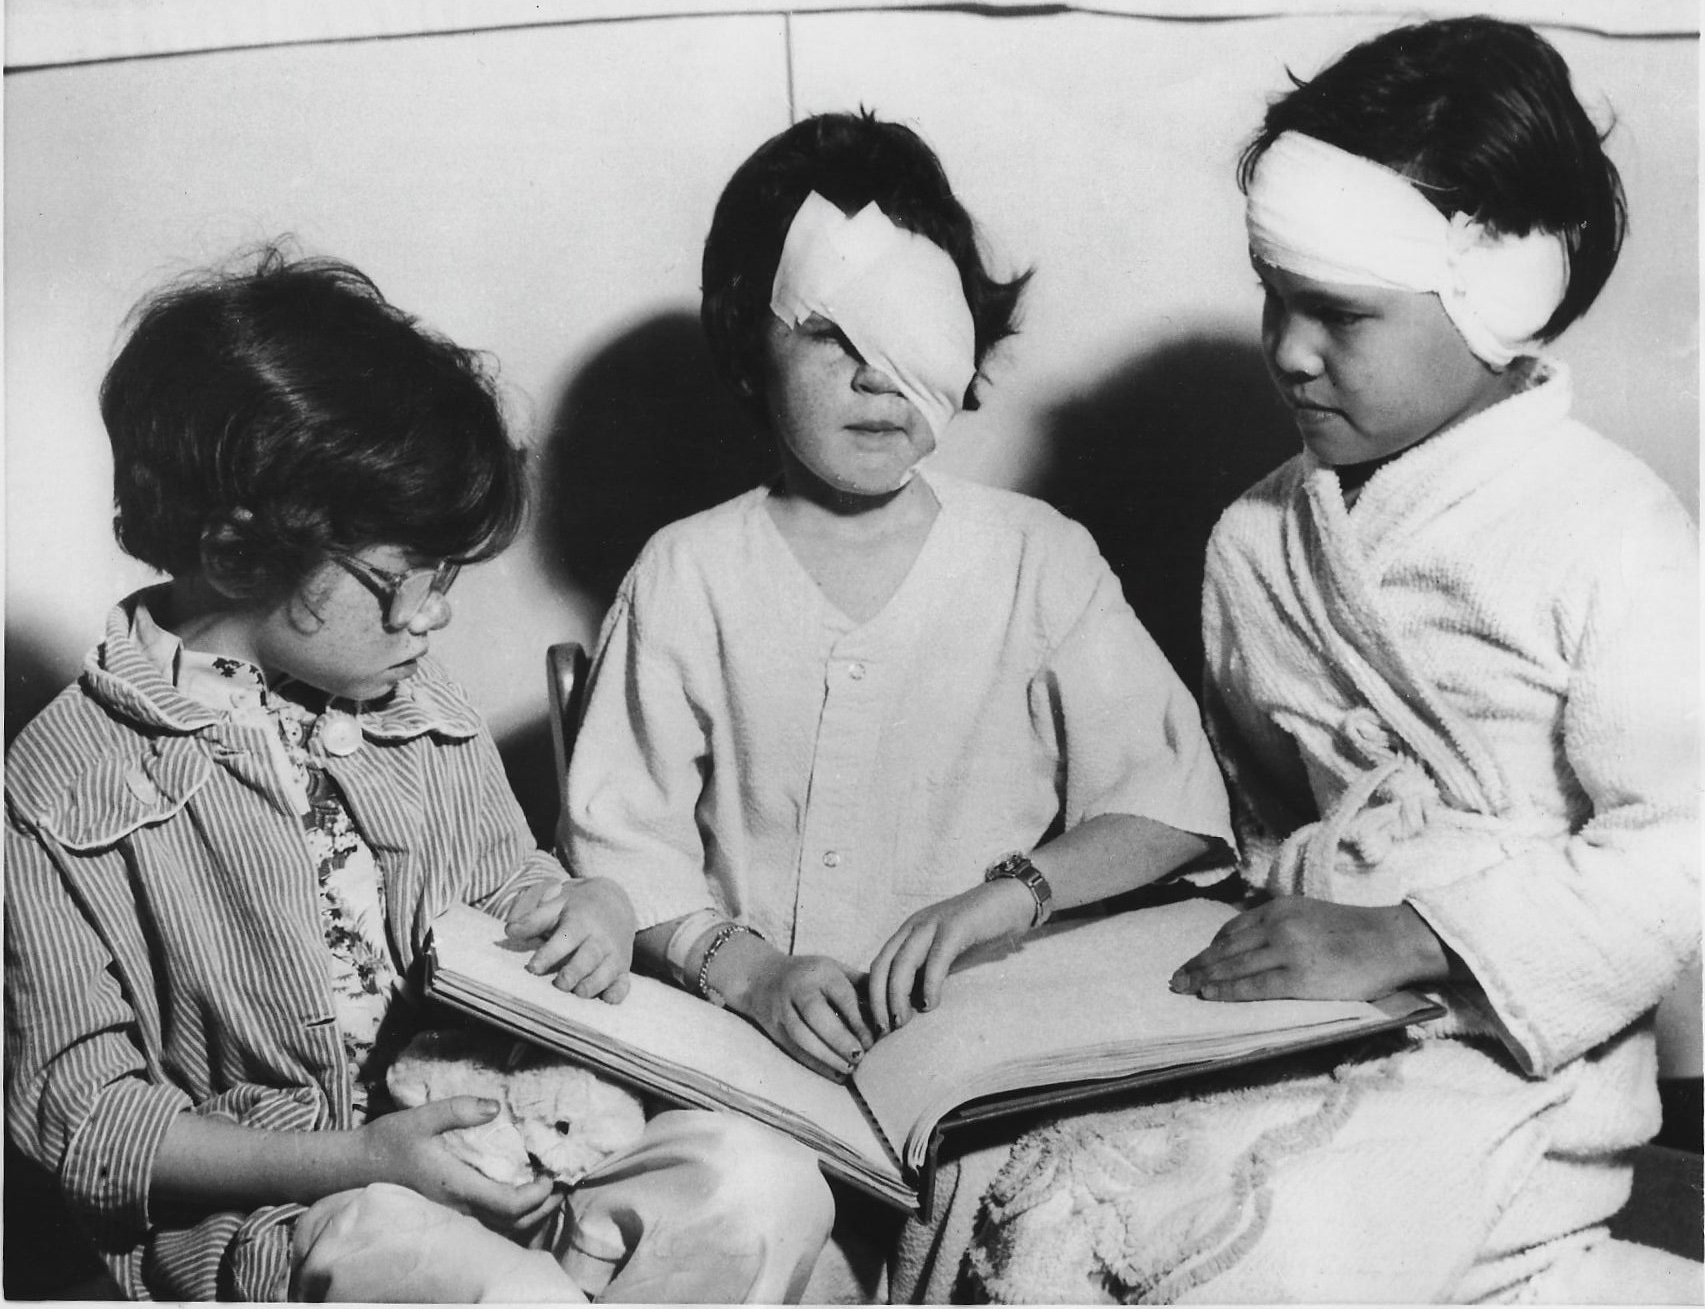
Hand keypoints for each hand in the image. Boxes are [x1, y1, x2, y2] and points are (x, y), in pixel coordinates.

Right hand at [359, 1098, 561, 1236]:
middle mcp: (457, 1210)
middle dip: (542, 1207)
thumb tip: (495, 1107)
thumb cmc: (388, 1143)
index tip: (551, 1176)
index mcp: (457, 1187)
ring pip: (501, 1230)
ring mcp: (451, 1218)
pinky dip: (509, 1218)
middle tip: (560, 1184)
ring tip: (545, 1192)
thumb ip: (459, 1110)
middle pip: (513, 1224)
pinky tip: (515, 1198)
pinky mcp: (445, 1217)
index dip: (537, 1195)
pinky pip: (486, 1228)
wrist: (353, 1168)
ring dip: (528, 1214)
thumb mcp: (421, 1118)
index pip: (509, 1205)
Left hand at [504, 878, 635, 1002]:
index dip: (549, 954)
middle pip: (589, 958)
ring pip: (606, 973)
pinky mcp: (623, 969)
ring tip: (577, 993)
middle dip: (574, 973)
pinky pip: (624, 984)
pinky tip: (606, 1000)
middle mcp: (600, 939)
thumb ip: (533, 920)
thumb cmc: (578, 907)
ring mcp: (615, 955)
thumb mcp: (557, 905)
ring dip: (593, 985)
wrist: (615, 901)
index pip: (566, 938)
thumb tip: (509, 930)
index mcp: (582, 922)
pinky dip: (617, 994)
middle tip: (559, 985)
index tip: (533, 967)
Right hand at [738, 951, 873, 1080]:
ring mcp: (782, 1010)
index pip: (841, 995)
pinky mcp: (774, 1030)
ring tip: (849, 1069)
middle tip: (860, 1057)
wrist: (762, 977)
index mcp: (820, 972)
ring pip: (801, 1035)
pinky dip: (816, 1065)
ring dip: (826, 1056)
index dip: (857, 1020)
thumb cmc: (811, 975)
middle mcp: (798, 989)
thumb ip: (863, 984)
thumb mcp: (836, 970)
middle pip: (816, 1015)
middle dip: (839, 1039)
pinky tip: (836, 1074)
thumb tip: (896, 1003)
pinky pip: (794, 1050)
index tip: (874, 1040)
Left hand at [867, 879, 1034, 1032]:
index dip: (873, 997)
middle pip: (882, 965)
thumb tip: (910, 1007)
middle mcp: (914, 926)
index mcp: (908, 933)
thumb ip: (927, 972)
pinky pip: (935, 959)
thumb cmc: (979, 933)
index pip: (878, 966)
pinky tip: (931, 1004)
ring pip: (902, 963)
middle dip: (878, 1001)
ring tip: (902, 1021)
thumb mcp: (945, 954)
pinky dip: (929, 984)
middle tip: (885, 1029)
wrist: (1011, 900)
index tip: (878, 1025)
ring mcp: (933, 924)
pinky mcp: (956, 926)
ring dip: (897, 996)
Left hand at [1169, 898, 1450, 1002]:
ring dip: (1204, 979)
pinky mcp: (1299, 977)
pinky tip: (1210, 996)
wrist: (1391, 940)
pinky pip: (1253, 986)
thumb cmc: (1356, 932)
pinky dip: (1227, 991)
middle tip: (1175, 979)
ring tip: (1184, 989)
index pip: (1231, 930)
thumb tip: (1252, 943)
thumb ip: (1281, 925)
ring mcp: (1287, 951)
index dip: (1209, 948)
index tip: (1195, 961)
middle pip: (1225, 949)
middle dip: (1197, 965)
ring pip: (1233, 967)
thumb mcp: (1309, 915)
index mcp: (1279, 909)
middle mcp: (1277, 926)